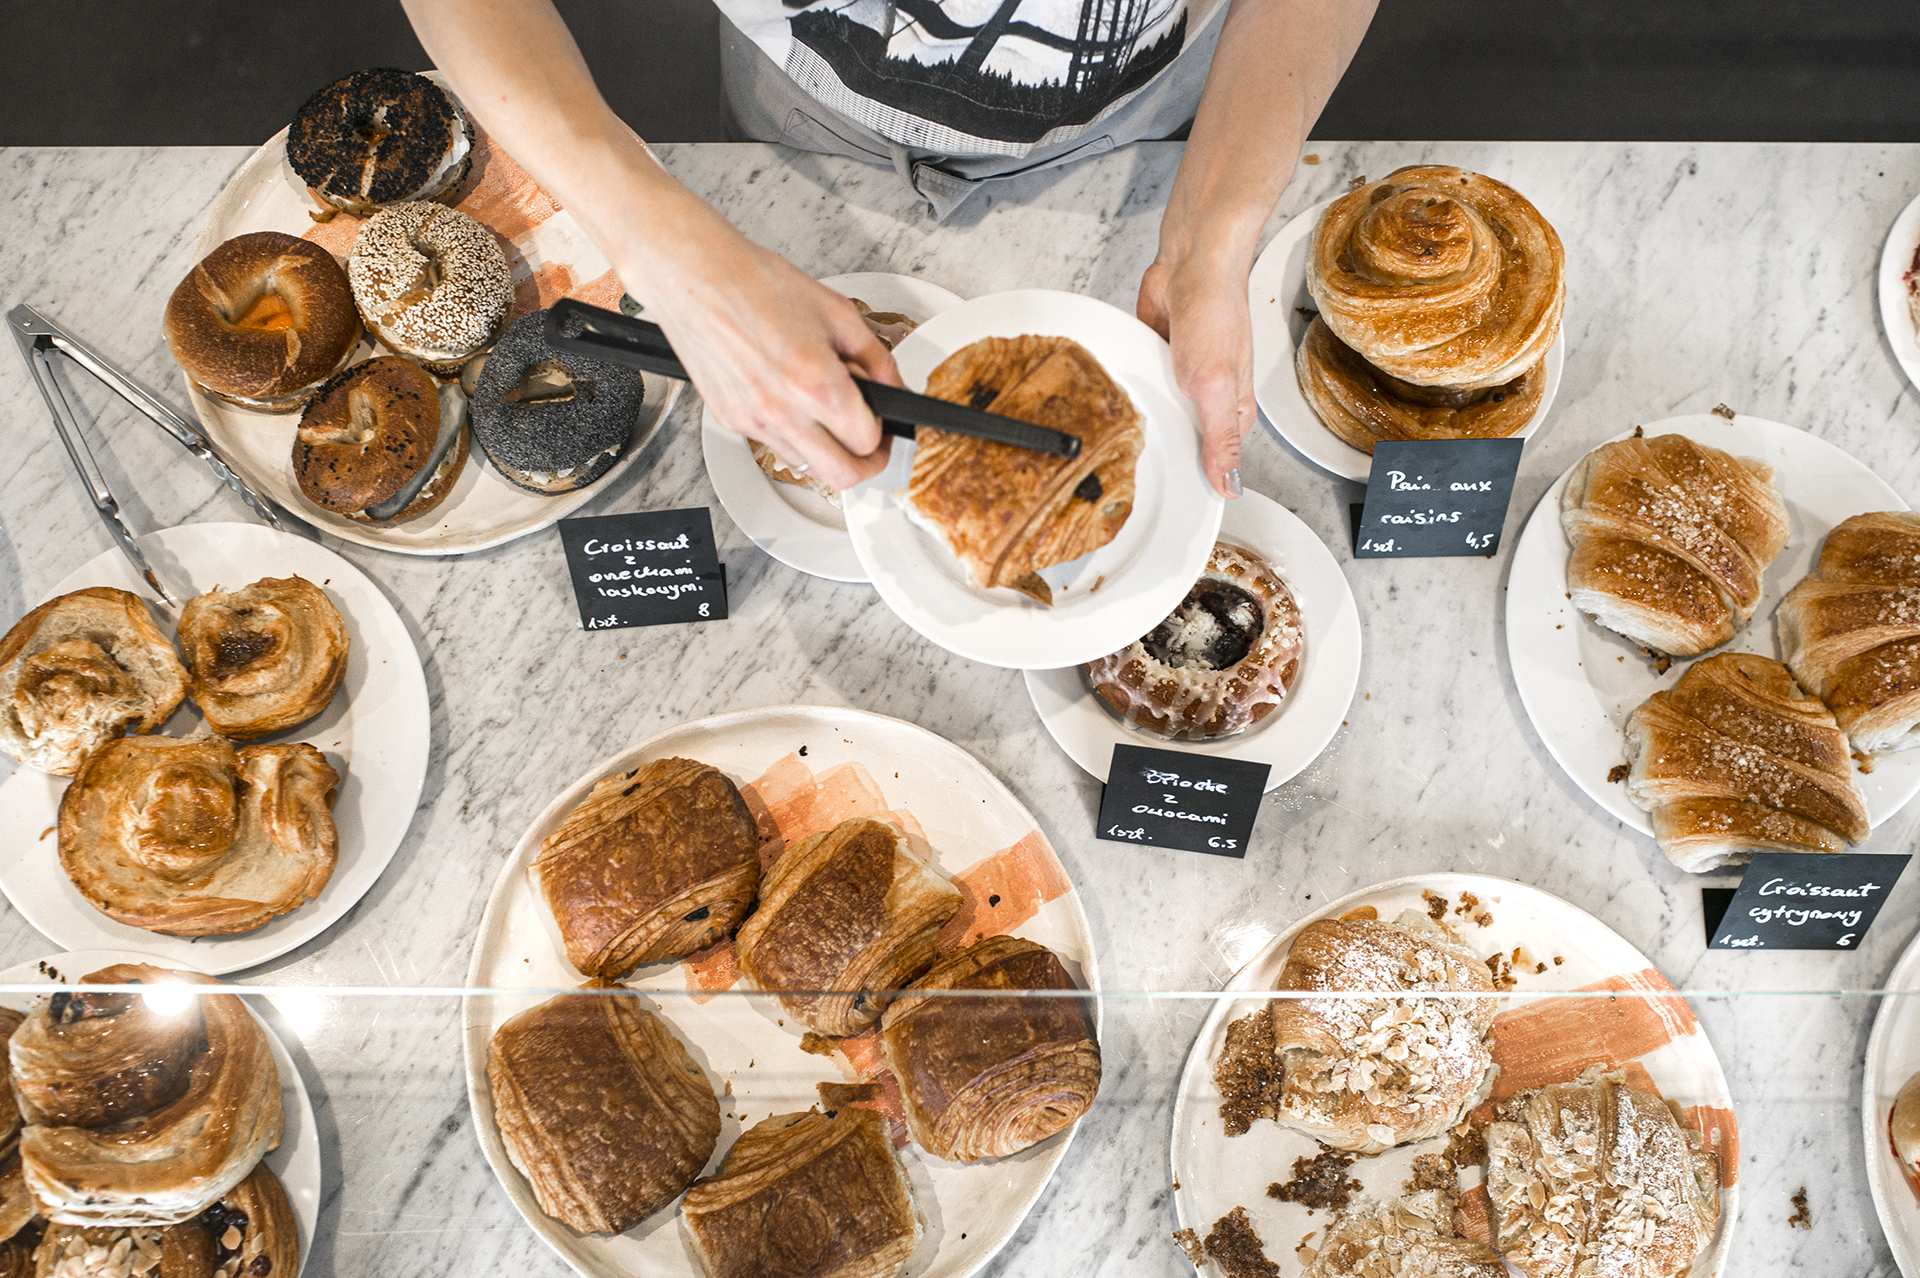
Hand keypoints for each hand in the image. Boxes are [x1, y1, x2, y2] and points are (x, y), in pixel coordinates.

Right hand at [622, 195, 899, 491]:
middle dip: (865, 465)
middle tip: (870, 446)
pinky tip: (793, 403)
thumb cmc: (756, 284)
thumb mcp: (837, 312)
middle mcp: (784, 413)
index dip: (885, 436)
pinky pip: (773, 445)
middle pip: (842, 476)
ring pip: (806, 466)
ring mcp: (754, 422)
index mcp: (817, 386)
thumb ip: (876, 357)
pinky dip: (792, 435)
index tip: (885, 426)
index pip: (868, 443)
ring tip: (828, 417)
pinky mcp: (730, 420)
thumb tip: (892, 385)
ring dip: (825, 452)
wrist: (698, 277)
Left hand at [1138, 246, 1254, 497]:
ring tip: (1114, 437)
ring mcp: (1180, 377)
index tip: (1169, 501)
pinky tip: (1111, 399)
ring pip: (1156, 412)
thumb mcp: (1216, 387)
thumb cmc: (1216, 312)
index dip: (1193, 479)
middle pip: (1181, 438)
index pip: (1214, 460)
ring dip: (1140, 415)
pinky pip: (1139, 383)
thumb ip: (1220, 439)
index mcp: (1232, 410)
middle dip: (1160, 448)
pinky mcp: (1155, 358)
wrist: (1191, 262)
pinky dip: (1128, 386)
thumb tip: (1230, 486)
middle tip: (1131, 473)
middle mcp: (1207, 396)